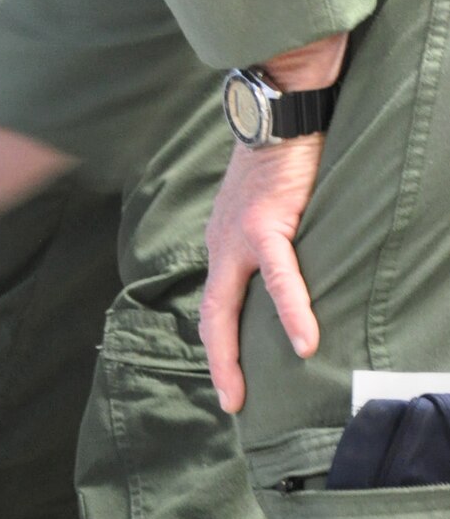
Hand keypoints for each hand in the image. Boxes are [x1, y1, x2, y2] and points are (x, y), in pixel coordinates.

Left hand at [200, 138, 324, 413]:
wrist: (279, 115)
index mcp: (222, 243)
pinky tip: (305, 340)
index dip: (220, 344)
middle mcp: (221, 244)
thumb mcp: (266, 210)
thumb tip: (289, 281)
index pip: (216, 303)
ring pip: (229, 304)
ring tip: (242, 394)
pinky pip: (279, 276)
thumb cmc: (281, 160)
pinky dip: (291, 310)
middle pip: (212, 315)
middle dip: (217, 362)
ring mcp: (237, 236)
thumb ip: (269, 246)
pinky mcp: (265, 224)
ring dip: (234, 353)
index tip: (230, 382)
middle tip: (230, 404)